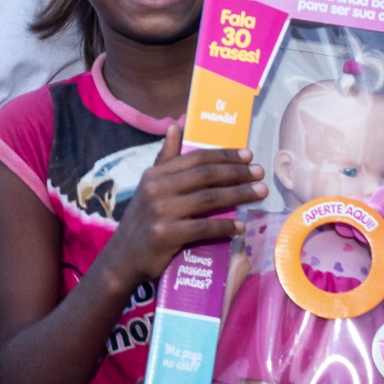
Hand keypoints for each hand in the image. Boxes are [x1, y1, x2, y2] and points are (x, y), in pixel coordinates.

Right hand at [102, 124, 266, 287]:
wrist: (124, 258)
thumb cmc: (143, 220)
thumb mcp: (149, 186)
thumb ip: (165, 159)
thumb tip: (175, 126)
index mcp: (155, 174)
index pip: (195, 158)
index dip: (224, 155)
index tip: (248, 155)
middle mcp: (157, 189)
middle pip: (205, 176)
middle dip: (237, 173)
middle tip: (260, 172)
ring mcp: (161, 212)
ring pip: (209, 199)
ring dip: (239, 195)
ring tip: (259, 193)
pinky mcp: (166, 235)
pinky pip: (203, 227)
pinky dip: (225, 226)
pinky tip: (241, 226)